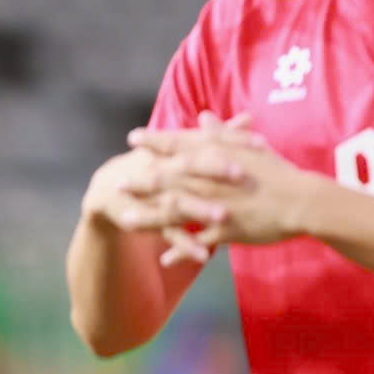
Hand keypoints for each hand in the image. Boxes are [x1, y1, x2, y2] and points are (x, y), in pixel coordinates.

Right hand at [82, 113, 254, 265]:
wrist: (111, 185)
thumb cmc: (160, 162)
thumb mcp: (187, 147)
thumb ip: (220, 134)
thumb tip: (249, 117)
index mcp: (178, 148)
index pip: (207, 140)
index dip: (234, 140)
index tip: (262, 143)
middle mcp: (166, 168)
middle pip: (191, 167)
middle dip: (215, 169)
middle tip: (242, 174)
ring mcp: (156, 195)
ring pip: (180, 201)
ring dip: (201, 209)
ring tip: (223, 216)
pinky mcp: (150, 219)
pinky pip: (170, 233)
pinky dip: (186, 246)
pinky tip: (204, 256)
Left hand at [130, 119, 319, 258]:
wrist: (302, 201)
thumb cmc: (279, 172)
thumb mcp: (251, 146)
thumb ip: (223, 132)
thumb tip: (203, 116)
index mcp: (217, 157)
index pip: (179, 145)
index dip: (154, 141)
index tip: (133, 138)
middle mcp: (210, 180)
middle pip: (167, 179)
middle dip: (140, 181)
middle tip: (118, 182)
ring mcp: (215, 206)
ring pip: (174, 212)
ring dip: (148, 217)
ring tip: (126, 221)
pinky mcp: (224, 230)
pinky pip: (196, 242)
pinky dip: (179, 252)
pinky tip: (163, 260)